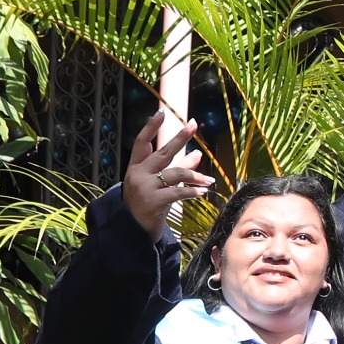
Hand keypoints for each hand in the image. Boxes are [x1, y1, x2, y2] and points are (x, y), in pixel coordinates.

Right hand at [123, 109, 212, 238]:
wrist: (133, 231)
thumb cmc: (148, 204)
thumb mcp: (159, 184)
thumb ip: (178, 168)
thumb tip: (198, 153)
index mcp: (136, 167)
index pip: (141, 143)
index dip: (150, 127)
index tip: (161, 112)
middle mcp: (137, 174)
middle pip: (162, 152)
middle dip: (179, 138)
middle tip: (193, 125)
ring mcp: (143, 188)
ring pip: (175, 173)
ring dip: (196, 176)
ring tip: (209, 180)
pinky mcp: (153, 202)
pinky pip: (177, 192)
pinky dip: (192, 191)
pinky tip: (203, 191)